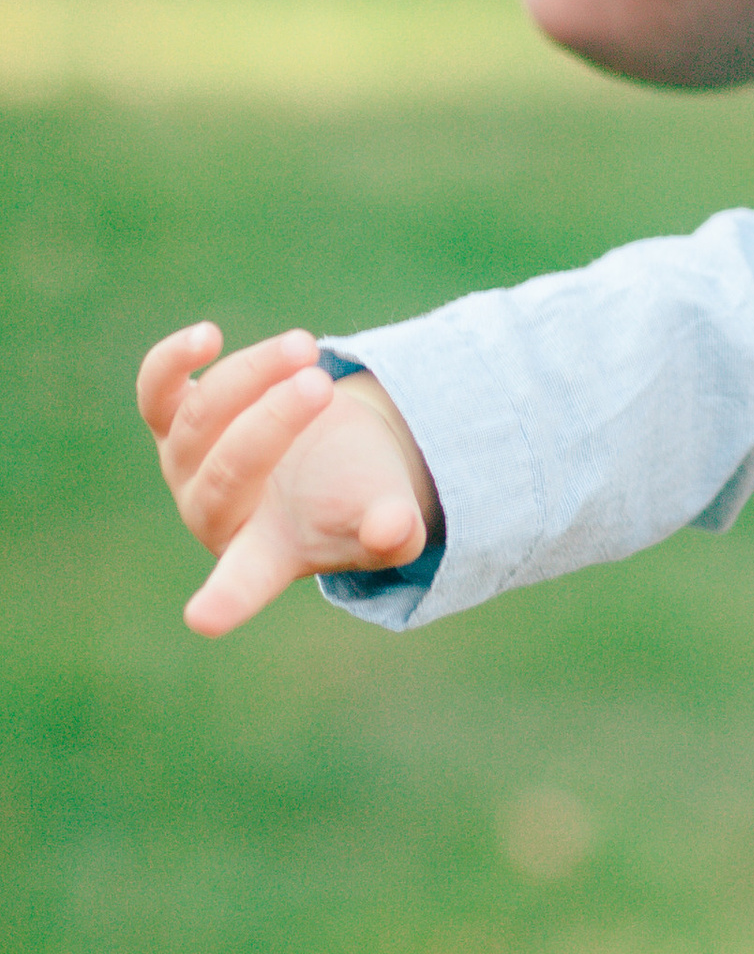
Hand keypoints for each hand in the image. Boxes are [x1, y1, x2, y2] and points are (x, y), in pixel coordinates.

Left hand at [138, 324, 441, 636]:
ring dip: (252, 375)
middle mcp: (212, 515)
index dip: (225, 598)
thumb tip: (395, 527)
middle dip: (272, 422)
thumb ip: (393, 530)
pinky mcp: (175, 420)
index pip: (241, 583)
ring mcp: (185, 467)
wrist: (331, 460)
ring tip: (306, 348)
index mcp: (263, 555)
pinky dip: (174, 361)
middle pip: (227, 471)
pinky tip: (207, 336)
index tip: (205, 617)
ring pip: (200, 417)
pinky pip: (158, 389)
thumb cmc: (359, 500)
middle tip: (322, 386)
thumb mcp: (388, 520)